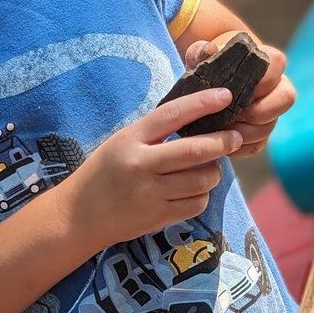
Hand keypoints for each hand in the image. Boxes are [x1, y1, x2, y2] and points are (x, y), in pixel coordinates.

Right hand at [72, 87, 243, 249]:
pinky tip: (194, 190)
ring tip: (208, 167)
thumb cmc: (103, 173)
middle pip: (195, 150)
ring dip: (213, 171)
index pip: (173, 114)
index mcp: (130, 140)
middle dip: (222, 142)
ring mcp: (150, 194)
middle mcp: (141, 165)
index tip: (226, 95)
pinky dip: (202, 195)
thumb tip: (198, 118)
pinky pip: (196, 204)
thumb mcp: (121, 142)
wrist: (79, 216)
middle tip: (234, 138)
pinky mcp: (157, 217)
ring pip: (201, 179)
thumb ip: (154, 132)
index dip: (203, 103)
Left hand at [183, 34, 295, 156]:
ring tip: (219, 129)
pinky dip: (237, 146)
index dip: (260, 79)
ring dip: (243, 131)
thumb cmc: (211, 62)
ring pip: (268, 127)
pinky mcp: (260, 134)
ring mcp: (271, 113)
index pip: (278, 65)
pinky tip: (219, 142)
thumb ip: (202, 51)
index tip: (236, 89)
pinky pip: (255, 145)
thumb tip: (207, 51)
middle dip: (255, 111)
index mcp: (269, 61)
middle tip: (230, 114)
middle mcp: (277, 87)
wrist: (211, 80)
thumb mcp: (202, 53)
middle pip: (283, 100)